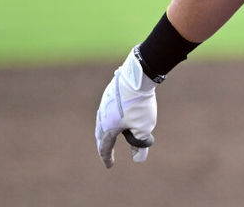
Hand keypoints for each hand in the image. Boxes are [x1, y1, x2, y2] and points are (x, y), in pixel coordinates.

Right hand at [95, 47, 158, 168]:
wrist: (137, 77)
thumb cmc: (139, 105)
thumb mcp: (143, 128)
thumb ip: (141, 145)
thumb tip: (138, 159)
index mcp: (108, 127)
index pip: (105, 147)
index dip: (108, 158)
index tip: (110, 166)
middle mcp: (102, 116)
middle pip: (100, 135)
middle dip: (104, 145)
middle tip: (107, 152)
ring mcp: (104, 104)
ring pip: (102, 121)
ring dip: (105, 131)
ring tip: (110, 135)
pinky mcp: (109, 94)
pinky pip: (106, 110)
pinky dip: (109, 118)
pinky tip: (115, 115)